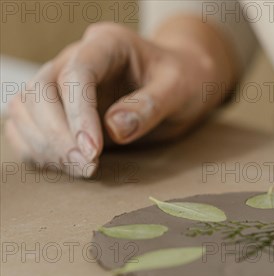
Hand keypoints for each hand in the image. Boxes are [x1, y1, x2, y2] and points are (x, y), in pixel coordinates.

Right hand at [4, 20, 233, 177]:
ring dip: (44, 145)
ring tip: (81, 170)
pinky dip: (39, 150)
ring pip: (26, 109)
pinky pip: (28, 127)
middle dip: (57, 134)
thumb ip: (150, 106)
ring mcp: (62, 84)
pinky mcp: (58, 110)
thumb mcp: (180, 88)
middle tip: (86, 167)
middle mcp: (75, 59)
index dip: (78, 114)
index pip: (76, 73)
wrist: (182, 81)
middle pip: (40, 91)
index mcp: (106, 44)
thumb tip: (114, 130)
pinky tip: (67, 167)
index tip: (93, 150)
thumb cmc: (183, 80)